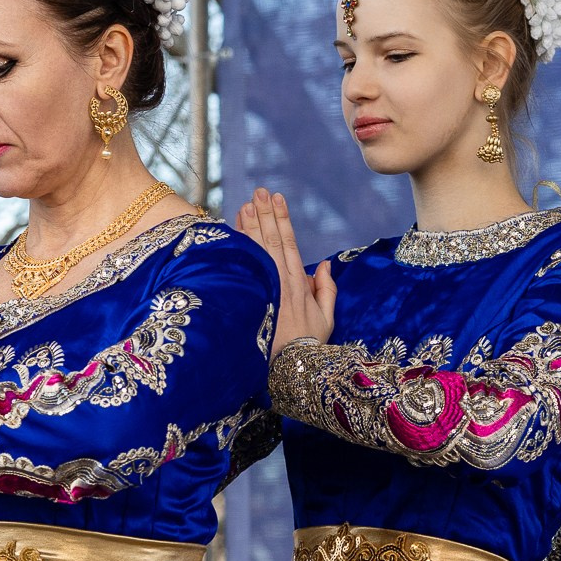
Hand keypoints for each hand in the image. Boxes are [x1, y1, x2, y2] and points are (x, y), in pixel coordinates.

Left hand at [237, 187, 335, 353]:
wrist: (289, 368)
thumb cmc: (309, 346)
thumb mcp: (327, 319)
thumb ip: (326, 290)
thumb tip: (323, 265)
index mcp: (299, 283)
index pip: (289, 243)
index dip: (282, 219)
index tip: (277, 199)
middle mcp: (281, 281)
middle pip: (271, 241)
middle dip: (265, 214)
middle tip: (259, 192)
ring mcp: (265, 289)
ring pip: (256, 251)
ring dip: (251, 225)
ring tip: (246, 204)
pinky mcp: (254, 298)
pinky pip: (245, 269)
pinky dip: (239, 250)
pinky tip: (233, 233)